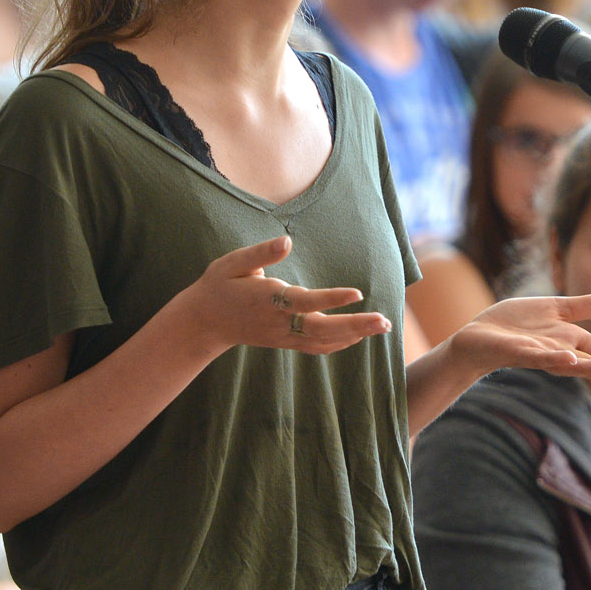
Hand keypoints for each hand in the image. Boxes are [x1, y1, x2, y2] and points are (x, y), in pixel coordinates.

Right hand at [176, 235, 390, 357]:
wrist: (204, 322)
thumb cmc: (220, 285)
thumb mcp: (232, 263)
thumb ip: (260, 253)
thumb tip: (286, 241)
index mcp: (268, 300)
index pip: (305, 302)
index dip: (332, 299)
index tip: (357, 293)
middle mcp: (279, 322)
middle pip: (323, 329)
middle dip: (356, 325)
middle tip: (385, 321)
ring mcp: (283, 336)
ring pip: (324, 341)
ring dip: (356, 335)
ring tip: (382, 326)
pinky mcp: (284, 342)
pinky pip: (317, 347)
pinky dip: (340, 343)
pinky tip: (359, 336)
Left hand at [449, 294, 590, 385]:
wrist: (478, 337)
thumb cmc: (515, 326)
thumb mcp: (557, 309)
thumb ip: (589, 307)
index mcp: (567, 341)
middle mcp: (556, 351)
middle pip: (587, 361)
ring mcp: (537, 353)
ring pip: (564, 362)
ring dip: (584, 366)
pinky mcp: (517, 352)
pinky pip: (537, 356)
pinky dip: (552, 358)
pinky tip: (567, 358)